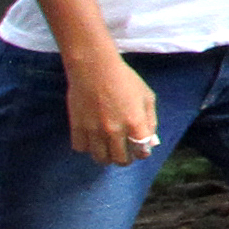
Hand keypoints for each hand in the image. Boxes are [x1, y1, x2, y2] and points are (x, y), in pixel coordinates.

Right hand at [63, 53, 163, 170]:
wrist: (94, 67)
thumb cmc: (124, 79)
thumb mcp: (147, 97)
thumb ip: (151, 120)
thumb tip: (150, 142)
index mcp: (135, 123)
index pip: (141, 152)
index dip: (142, 153)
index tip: (140, 149)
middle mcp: (115, 131)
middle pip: (120, 160)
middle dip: (125, 158)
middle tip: (124, 151)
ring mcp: (94, 130)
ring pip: (100, 158)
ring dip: (106, 156)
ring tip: (108, 148)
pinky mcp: (77, 127)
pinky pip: (81, 148)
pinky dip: (87, 146)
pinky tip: (91, 138)